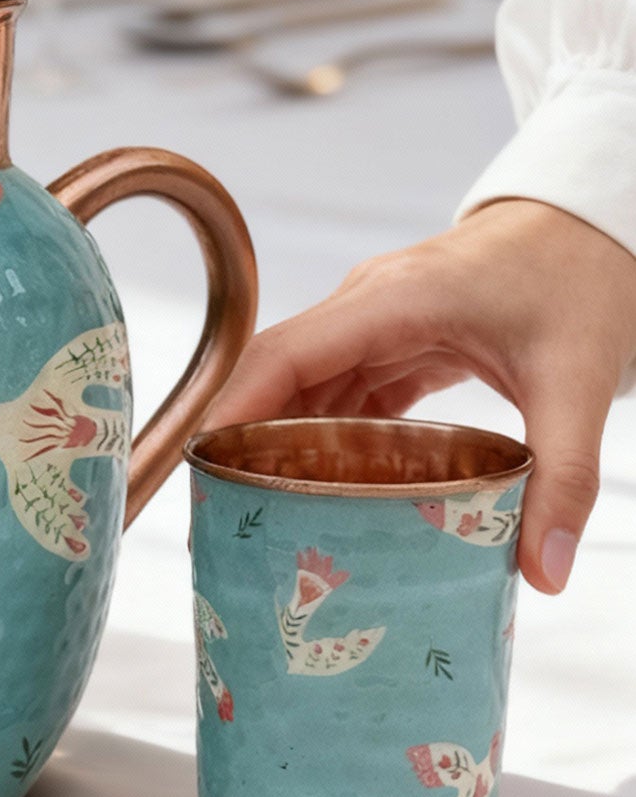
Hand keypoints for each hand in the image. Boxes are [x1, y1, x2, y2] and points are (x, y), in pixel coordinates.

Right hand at [206, 199, 635, 593]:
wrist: (594, 225)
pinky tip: (320, 486)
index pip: (287, 354)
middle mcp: (368, 305)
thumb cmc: (582, 275)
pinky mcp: (389, 339)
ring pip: (301, 386)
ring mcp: (374, 320)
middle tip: (227, 511)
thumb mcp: (578, 378)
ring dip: (280, 442)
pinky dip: (322, 436)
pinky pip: (336, 390)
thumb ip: (563, 476)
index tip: (203, 465)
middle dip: (245, 439)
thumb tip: (544, 572)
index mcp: (394, 300)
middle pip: (278, 374)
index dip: (236, 408)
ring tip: (262, 511)